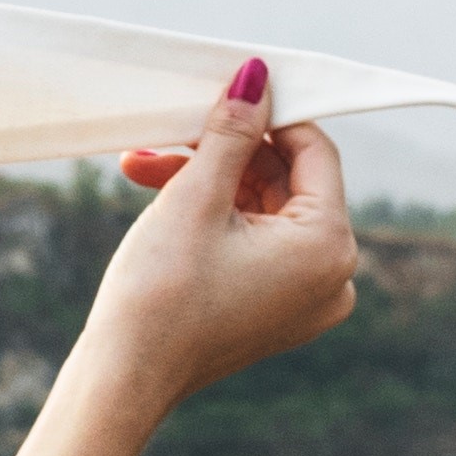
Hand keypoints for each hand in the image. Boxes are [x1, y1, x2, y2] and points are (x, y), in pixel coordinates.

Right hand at [81, 67, 353, 408]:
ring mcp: (305, 298)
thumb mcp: (196, 196)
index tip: (220, 92)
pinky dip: (213, 217)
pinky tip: (161, 199)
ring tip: (143, 166)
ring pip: (262, 209)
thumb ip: (232, 131)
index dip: (266, 115)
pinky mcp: (275, 310)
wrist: (123, 380)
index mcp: (330, 247)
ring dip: (207, 181)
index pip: (312, 151)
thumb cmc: (159, 292)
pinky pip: (255, 242)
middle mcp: (333, 276)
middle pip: (284, 180)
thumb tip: (258, 76)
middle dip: (221, 152)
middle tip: (164, 133)